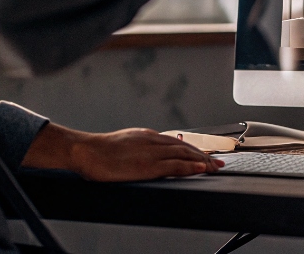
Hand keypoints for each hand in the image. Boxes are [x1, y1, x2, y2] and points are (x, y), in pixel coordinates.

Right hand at [71, 129, 224, 180]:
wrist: (85, 150)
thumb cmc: (100, 151)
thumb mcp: (125, 144)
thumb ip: (139, 148)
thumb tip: (146, 157)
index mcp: (147, 136)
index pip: (178, 142)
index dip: (194, 149)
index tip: (206, 155)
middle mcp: (153, 141)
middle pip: (185, 147)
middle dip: (204, 155)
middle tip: (219, 162)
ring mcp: (151, 152)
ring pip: (184, 154)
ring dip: (203, 160)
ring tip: (216, 166)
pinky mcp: (147, 165)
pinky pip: (174, 165)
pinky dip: (190, 166)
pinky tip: (201, 168)